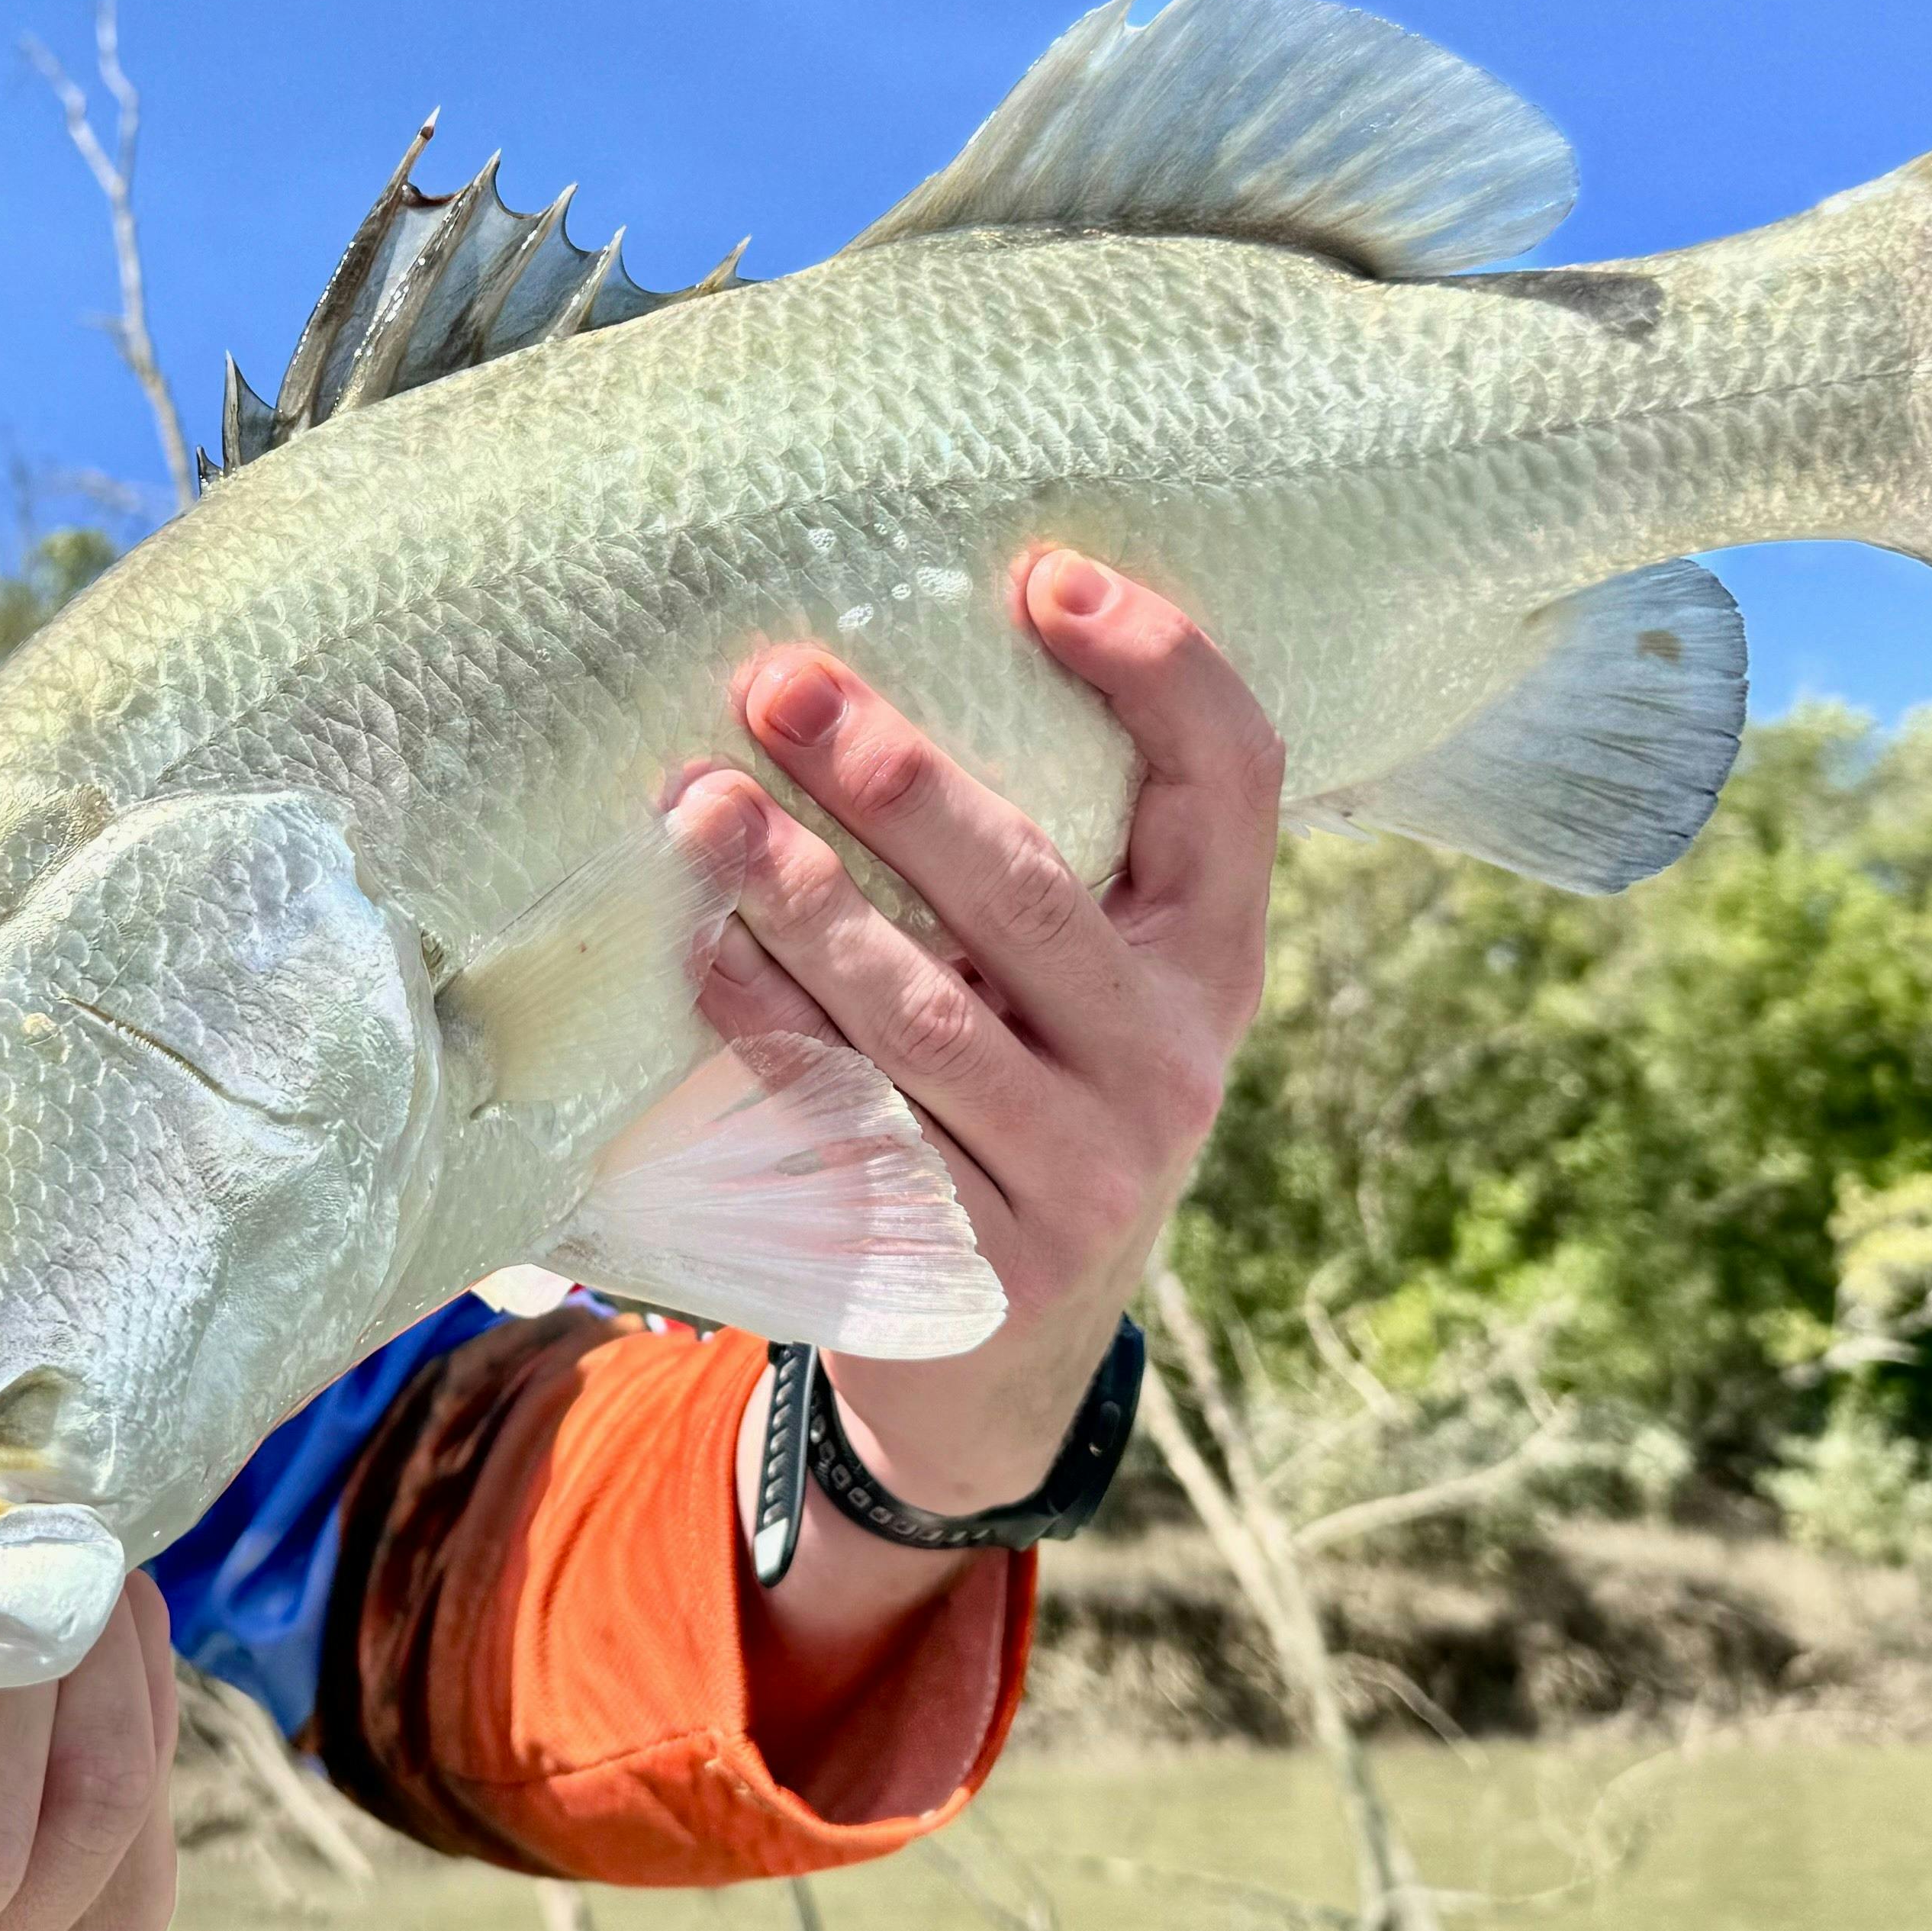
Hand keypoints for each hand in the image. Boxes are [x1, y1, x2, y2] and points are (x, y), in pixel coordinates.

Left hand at [668, 551, 1276, 1739]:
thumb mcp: (1087, 984)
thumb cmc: (1031, 1092)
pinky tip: (695, 942)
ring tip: (699, 802)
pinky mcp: (967, 1264)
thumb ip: (1057, 848)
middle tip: (780, 682)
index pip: (1236, 780)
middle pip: (1033, 895)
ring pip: (922, 1018)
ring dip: (799, 898)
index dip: (1160, 668)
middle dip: (899, 781)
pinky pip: (847, 1122)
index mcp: (1214, 961)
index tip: (1041, 574)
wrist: (1007, 1356)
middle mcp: (1167, 1066)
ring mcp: (1073, 1180)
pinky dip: (762, 1026)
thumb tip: (907, 645)